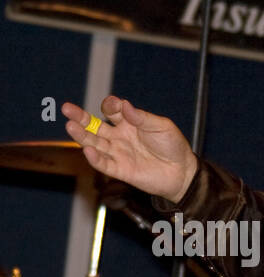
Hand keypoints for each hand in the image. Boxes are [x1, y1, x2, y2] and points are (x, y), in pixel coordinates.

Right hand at [62, 96, 197, 203]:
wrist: (183, 172)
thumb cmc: (173, 147)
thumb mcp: (162, 127)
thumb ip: (142, 118)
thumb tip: (124, 105)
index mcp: (129, 123)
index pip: (112, 111)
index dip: (111, 106)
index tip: (115, 104)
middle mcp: (119, 137)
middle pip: (94, 126)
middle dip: (80, 117)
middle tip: (66, 108)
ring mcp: (118, 153)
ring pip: (94, 143)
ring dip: (82, 136)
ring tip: (70, 126)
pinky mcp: (121, 170)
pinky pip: (103, 164)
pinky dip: (94, 158)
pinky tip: (87, 150)